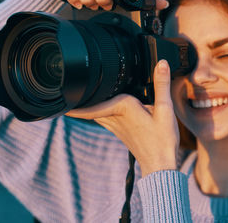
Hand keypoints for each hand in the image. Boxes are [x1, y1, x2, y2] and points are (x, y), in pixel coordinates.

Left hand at [66, 60, 178, 176]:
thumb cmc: (162, 140)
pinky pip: (102, 118)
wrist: (160, 164)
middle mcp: (115, 117)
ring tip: (75, 97)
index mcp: (123, 108)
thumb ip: (161, 84)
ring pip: (94, 113)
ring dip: (85, 106)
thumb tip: (161, 63)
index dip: (76, 102)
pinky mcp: (119, 131)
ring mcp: (115, 126)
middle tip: (64, 90)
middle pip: (90, 106)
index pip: (93, 102)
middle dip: (77, 100)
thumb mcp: (165, 110)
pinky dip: (96, 111)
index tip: (62, 95)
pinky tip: (100, 107)